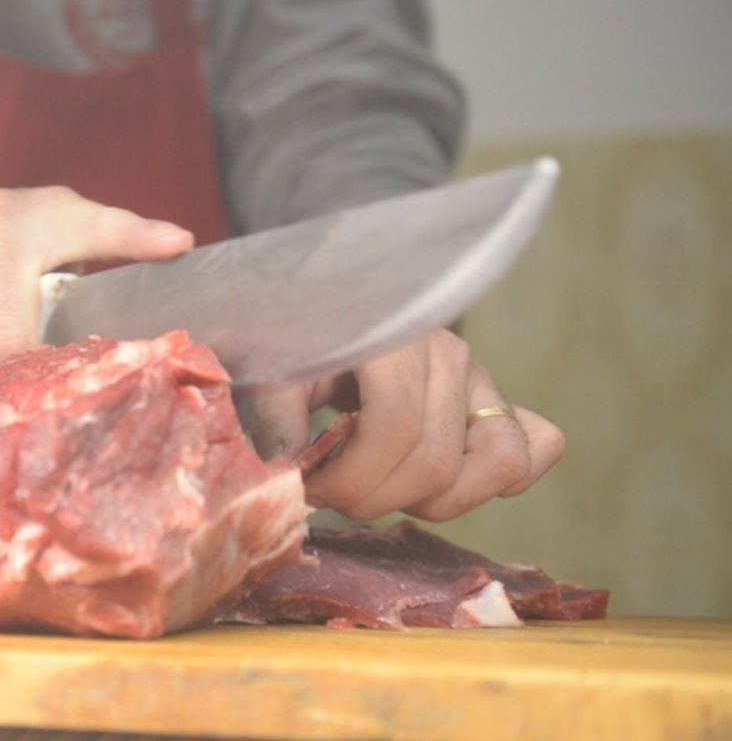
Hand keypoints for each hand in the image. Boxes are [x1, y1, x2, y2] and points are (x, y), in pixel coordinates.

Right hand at [0, 186, 193, 372]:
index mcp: (51, 213)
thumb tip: (180, 251)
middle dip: (16, 374)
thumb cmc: (8, 236)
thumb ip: (118, 243)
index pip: (101, 227)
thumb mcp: (64, 229)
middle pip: (7, 333)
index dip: (138, 237)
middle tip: (28, 398)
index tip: (175, 245)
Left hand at [240, 329, 564, 520]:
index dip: (353, 478)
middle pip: (437, 462)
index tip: (312, 488)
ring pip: (497, 464)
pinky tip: (443, 484)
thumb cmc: (301, 341)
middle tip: (334, 493)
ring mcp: (482, 378)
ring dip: (435, 501)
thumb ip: (276, 411)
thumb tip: (288, 461)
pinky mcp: (497, 401)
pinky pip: (534, 448)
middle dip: (377, 498)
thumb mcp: (274, 366)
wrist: (333, 308)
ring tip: (384, 488)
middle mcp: (451, 356)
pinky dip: (497, 481)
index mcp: (395, 341)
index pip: (397, 428)